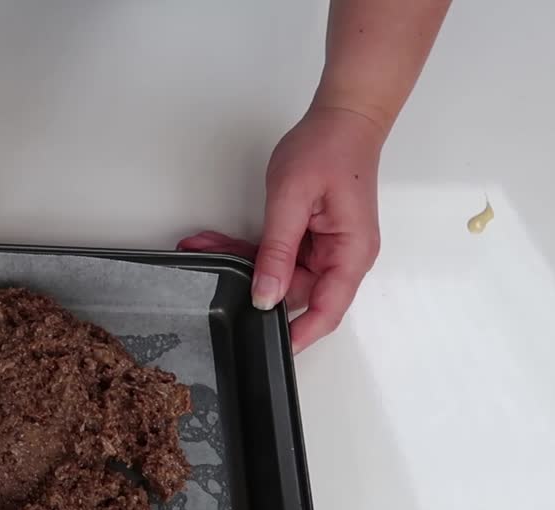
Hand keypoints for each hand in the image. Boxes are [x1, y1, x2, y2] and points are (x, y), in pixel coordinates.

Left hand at [179, 107, 385, 352]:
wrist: (343, 116)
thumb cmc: (329, 148)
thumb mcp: (293, 199)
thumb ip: (278, 251)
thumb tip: (266, 295)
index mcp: (350, 254)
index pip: (326, 311)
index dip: (298, 336)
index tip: (267, 349)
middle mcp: (342, 257)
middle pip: (295, 292)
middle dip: (251, 285)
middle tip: (210, 276)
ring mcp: (326, 248)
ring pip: (279, 273)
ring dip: (242, 262)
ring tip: (204, 248)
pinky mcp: (310, 238)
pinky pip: (277, 254)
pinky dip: (249, 248)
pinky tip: (215, 242)